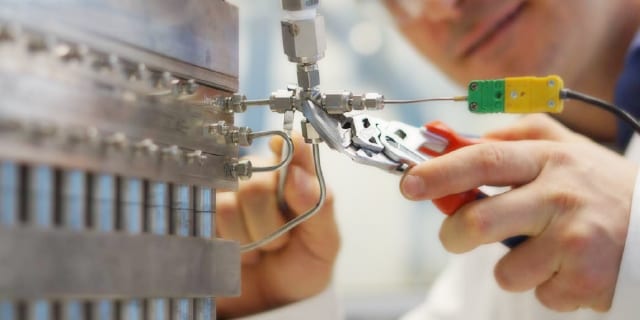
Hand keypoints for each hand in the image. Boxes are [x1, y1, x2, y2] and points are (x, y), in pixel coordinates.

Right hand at [216, 134, 339, 318]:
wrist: (270, 300)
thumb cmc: (300, 265)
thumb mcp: (324, 242)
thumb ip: (319, 207)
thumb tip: (299, 176)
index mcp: (292, 174)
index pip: (289, 147)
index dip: (287, 151)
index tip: (284, 158)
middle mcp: (257, 175)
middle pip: (254, 186)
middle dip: (270, 225)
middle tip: (280, 241)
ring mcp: (227, 194)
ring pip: (228, 207)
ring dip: (248, 240)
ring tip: (259, 249)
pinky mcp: (203, 214)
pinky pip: (207, 223)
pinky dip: (226, 247)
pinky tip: (236, 252)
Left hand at [400, 115, 637, 311]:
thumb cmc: (599, 186)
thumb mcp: (563, 147)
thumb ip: (512, 138)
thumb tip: (452, 137)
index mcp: (548, 160)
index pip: (483, 160)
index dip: (440, 172)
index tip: (409, 183)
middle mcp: (559, 196)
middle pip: (480, 221)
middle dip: (454, 234)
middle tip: (454, 236)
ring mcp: (574, 240)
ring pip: (506, 270)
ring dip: (512, 267)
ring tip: (542, 251)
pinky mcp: (586, 280)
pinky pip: (537, 293)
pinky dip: (545, 286)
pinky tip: (568, 268)